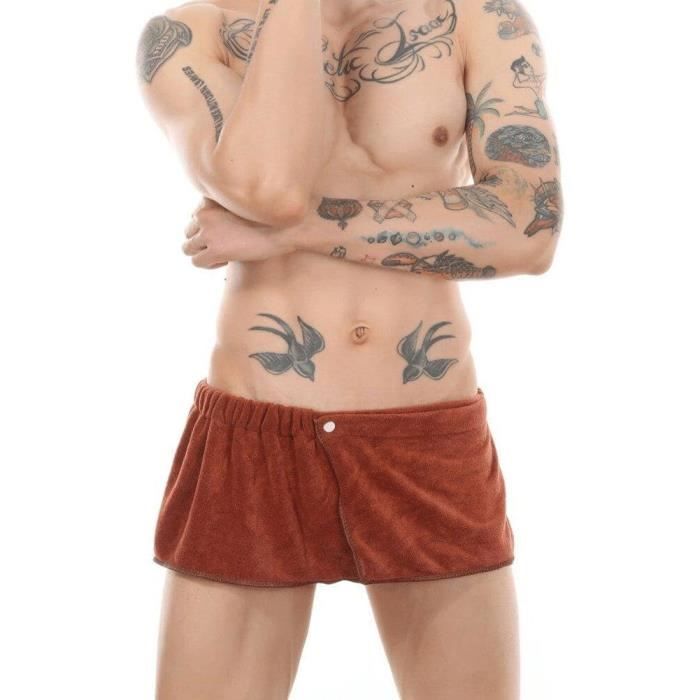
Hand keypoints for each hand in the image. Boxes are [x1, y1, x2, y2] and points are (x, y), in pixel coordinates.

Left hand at [182, 198, 296, 268]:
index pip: (195, 216)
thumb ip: (226, 210)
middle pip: (188, 231)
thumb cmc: (270, 219)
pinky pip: (197, 262)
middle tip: (222, 247)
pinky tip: (226, 261)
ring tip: (222, 256)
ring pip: (187, 248)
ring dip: (203, 253)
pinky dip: (209, 265)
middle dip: (202, 241)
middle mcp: (204, 214)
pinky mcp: (215, 250)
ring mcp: (208, 233)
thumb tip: (219, 224)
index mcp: (210, 200)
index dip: (209, 228)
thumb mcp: (244, 205)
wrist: (285, 229)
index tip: (225, 234)